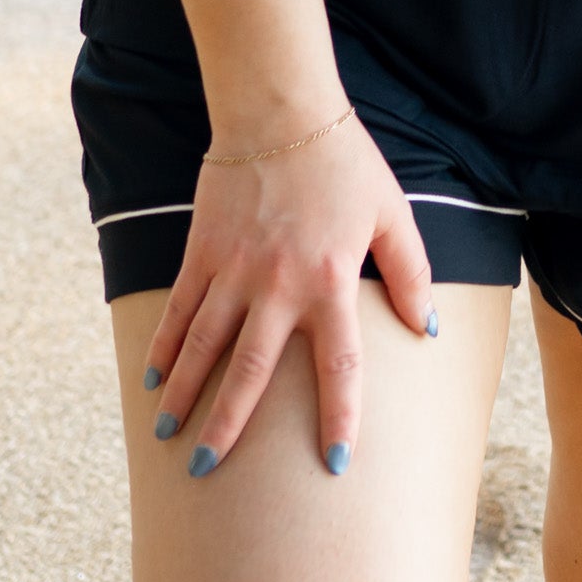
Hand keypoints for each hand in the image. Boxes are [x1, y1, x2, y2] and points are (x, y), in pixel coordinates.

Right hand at [143, 108, 434, 475]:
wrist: (280, 110)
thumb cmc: (344, 162)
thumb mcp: (392, 212)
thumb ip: (410, 272)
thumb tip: (427, 327)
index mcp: (331, 282)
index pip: (339, 368)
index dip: (338, 419)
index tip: (333, 465)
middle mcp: (279, 286)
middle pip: (250, 372)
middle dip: (228, 427)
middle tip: (207, 471)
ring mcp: (234, 269)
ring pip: (205, 346)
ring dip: (187, 394)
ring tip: (169, 436)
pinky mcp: (203, 250)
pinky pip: (181, 307)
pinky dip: (166, 344)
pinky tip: (154, 377)